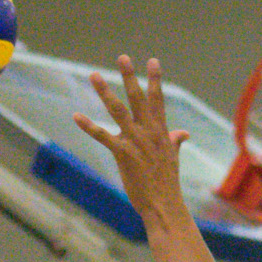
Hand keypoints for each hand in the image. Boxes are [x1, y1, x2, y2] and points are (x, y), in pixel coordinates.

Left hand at [72, 56, 190, 221]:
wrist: (164, 204)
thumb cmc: (167, 182)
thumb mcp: (172, 157)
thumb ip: (175, 141)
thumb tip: (185, 134)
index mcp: (161, 131)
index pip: (158, 99)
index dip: (155, 79)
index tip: (152, 60)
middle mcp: (149, 132)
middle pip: (138, 98)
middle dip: (129, 76)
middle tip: (122, 57)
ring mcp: (136, 142)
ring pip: (118, 111)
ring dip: (105, 92)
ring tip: (94, 75)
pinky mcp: (123, 154)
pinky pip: (103, 136)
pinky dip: (89, 126)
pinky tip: (76, 116)